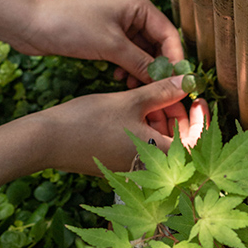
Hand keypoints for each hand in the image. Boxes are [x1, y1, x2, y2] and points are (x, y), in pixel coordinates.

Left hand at [21, 0, 183, 86]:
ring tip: (132, 86)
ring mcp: (118, 25)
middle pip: (157, 44)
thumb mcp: (111, 46)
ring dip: (140, 70)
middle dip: (156, 67)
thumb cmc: (70, 25)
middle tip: (155, 89)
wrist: (30, 24)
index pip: (168, 34)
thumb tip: (166, 79)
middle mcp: (132, 12)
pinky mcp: (106, 37)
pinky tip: (119, 80)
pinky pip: (126, 55)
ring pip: (141, 52)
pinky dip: (127, 68)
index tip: (177, 81)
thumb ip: (141, 63)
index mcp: (138, 5)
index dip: (175, 58)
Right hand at [38, 75, 209, 174]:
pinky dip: (146, 124)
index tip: (197, 100)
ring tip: (152, 92)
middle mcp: (148, 167)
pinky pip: (144, 143)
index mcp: (158, 156)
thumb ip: (162, 91)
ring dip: (161, 117)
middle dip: (179, 114)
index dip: (200, 121)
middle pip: (178, 143)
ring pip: (160, 141)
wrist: (47, 140)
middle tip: (174, 90)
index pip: (194, 144)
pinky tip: (138, 104)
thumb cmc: (88, 121)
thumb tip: (188, 80)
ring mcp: (133, 166)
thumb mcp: (131, 101)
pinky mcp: (120, 161)